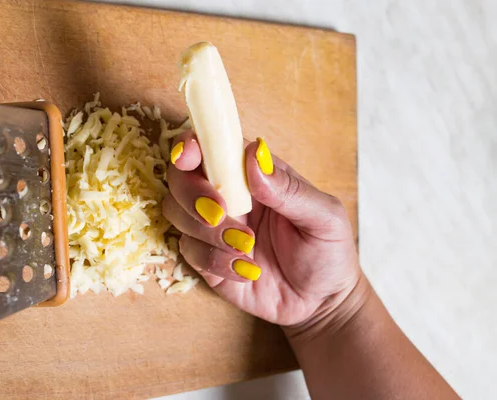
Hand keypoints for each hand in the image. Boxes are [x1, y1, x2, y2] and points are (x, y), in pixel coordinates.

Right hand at [163, 131, 361, 327]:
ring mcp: (213, 228)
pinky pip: (190, 252)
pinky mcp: (207, 259)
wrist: (322, 301)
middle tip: (219, 215)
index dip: (192, 144)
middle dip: (192, 194)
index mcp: (253, 174)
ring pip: (177, 213)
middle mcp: (227, 195)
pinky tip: (248, 271)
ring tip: (247, 247)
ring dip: (206, 231)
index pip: (212, 146)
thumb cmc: (328, 251)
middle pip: (181, 177)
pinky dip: (216, 261)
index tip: (189, 157)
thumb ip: (288, 189)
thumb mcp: (323, 217)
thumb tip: (254, 154)